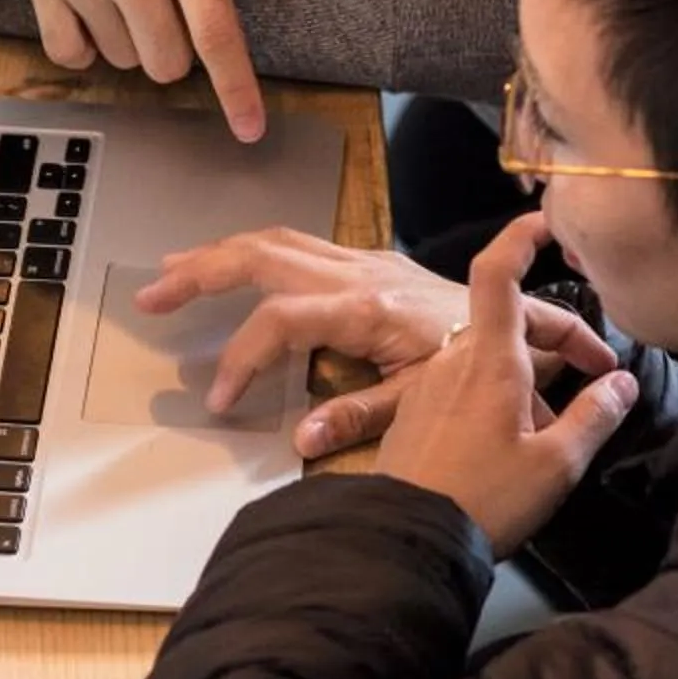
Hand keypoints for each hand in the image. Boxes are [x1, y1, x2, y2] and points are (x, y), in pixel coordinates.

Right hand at [19, 0, 354, 142]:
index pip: (217, 37)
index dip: (237, 91)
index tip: (250, 131)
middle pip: (169, 63)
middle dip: (177, 48)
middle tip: (169, 2)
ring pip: (124, 61)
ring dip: (133, 40)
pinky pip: (70, 54)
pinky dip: (84, 43)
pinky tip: (92, 6)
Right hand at [134, 227, 619, 459]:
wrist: (526, 327)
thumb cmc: (486, 367)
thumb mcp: (429, 400)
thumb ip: (363, 416)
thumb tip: (302, 437)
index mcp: (371, 308)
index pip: (282, 322)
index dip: (242, 359)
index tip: (219, 400)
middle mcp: (360, 275)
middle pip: (264, 257)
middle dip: (202, 271)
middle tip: (152, 294)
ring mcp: (362, 264)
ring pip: (276, 241)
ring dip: (220, 254)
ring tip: (171, 272)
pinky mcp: (366, 265)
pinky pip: (296, 246)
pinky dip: (252, 252)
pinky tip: (227, 264)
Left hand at [375, 215, 637, 557]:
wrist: (405, 544)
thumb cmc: (483, 501)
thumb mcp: (557, 465)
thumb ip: (595, 416)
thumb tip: (621, 384)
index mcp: (489, 360)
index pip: (499, 272)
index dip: (520, 237)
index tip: (547, 221)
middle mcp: (453, 360)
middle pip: (510, 319)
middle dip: (560, 336)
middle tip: (599, 378)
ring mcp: (429, 387)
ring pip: (489, 357)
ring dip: (529, 374)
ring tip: (555, 429)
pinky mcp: (415, 416)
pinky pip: (464, 386)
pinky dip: (498, 396)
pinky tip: (513, 445)